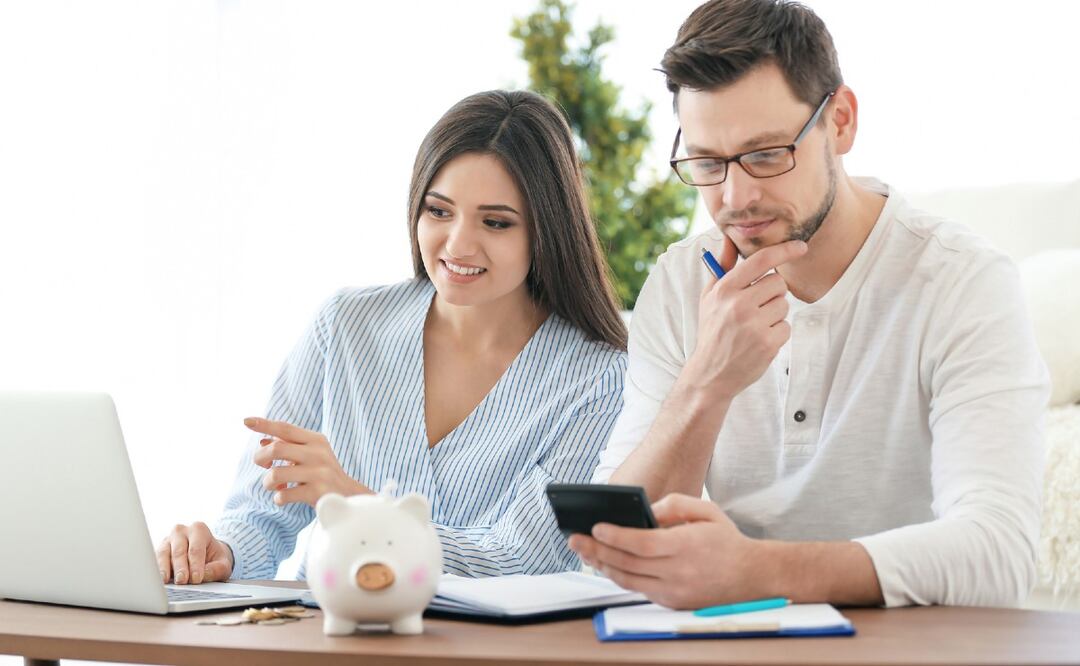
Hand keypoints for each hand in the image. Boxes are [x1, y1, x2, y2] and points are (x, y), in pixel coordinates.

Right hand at [156, 522, 233, 584]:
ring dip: (165, 568)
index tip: (196, 578)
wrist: (206, 555)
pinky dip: (157, 570)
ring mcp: (168, 540)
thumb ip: (217, 569)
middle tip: (182, 581)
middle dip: (180, 567)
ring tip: (166, 581)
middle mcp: (181, 531)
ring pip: (164, 554)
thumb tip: (204, 575)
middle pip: (179, 550)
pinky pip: (156, 560)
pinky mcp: (159, 551)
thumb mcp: (223, 563)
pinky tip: (159, 580)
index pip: (196, 548)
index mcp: (199, 529)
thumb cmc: (214, 558)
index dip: (196, 564)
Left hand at [246, 417, 372, 506]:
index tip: (246, 421)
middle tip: (262, 465)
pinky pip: (283, 495)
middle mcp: (318, 453)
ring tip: (274, 485)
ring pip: (275, 474)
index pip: (285, 428)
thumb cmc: (322, 473)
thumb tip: (262, 441)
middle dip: (260, 457)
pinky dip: (278, 498)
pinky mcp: (317, 492)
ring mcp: (319, 473)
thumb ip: (289, 445)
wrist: (348, 496)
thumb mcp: (310, 454)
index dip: (265, 424)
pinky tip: (284, 497)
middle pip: (276, 449)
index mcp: (316, 440)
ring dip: (268, 482)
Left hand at [567, 494, 765, 608]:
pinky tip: (606, 564)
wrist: (752, 576)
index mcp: (686, 546)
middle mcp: (678, 572)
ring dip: (601, 565)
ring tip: (583, 551)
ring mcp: (674, 591)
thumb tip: (645, 511)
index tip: (595, 527)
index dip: (615, 536)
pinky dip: (619, 576)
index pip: (641, 543)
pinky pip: (638, 589)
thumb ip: (674, 505)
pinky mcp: (671, 603)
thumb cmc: (726, 540)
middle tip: (574, 538)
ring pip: (628, 580)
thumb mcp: (706, 511)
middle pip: (627, 563)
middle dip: (597, 550)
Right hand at [684, 235, 806, 399]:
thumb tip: (729, 237)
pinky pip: (786, 327)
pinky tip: (759, 340)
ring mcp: (754, 325)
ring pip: (784, 305)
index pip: (761, 260)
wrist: (710, 373)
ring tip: (755, 326)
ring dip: (774, 314)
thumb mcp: (710, 297)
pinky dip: (777, 333)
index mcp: (725, 289)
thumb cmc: (712, 330)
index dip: (784, 250)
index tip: (800, 246)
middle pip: (778, 283)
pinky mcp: (767, 343)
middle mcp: (739, 305)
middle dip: (773, 293)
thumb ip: (722, 266)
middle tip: (757, 307)